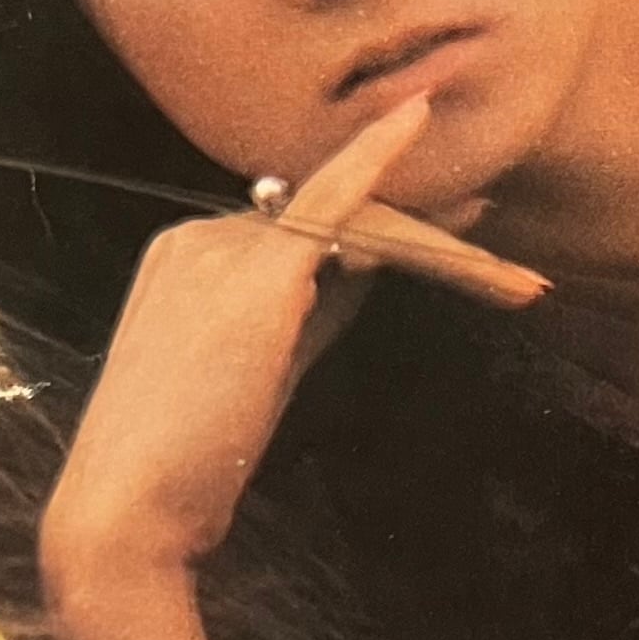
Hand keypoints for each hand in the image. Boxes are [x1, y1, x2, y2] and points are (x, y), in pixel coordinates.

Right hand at [36, 94, 541, 639]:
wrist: (125, 516)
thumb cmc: (187, 468)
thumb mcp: (259, 376)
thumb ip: (306, 316)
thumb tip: (364, 268)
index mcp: (186, 262)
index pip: (301, 236)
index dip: (379, 233)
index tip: (446, 228)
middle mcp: (198, 238)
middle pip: (332, 223)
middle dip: (422, 238)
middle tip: (496, 248)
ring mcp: (222, 247)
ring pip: (353, 224)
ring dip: (436, 248)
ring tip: (513, 281)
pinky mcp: (257, 271)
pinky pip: (334, 203)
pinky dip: (378, 159)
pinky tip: (417, 122)